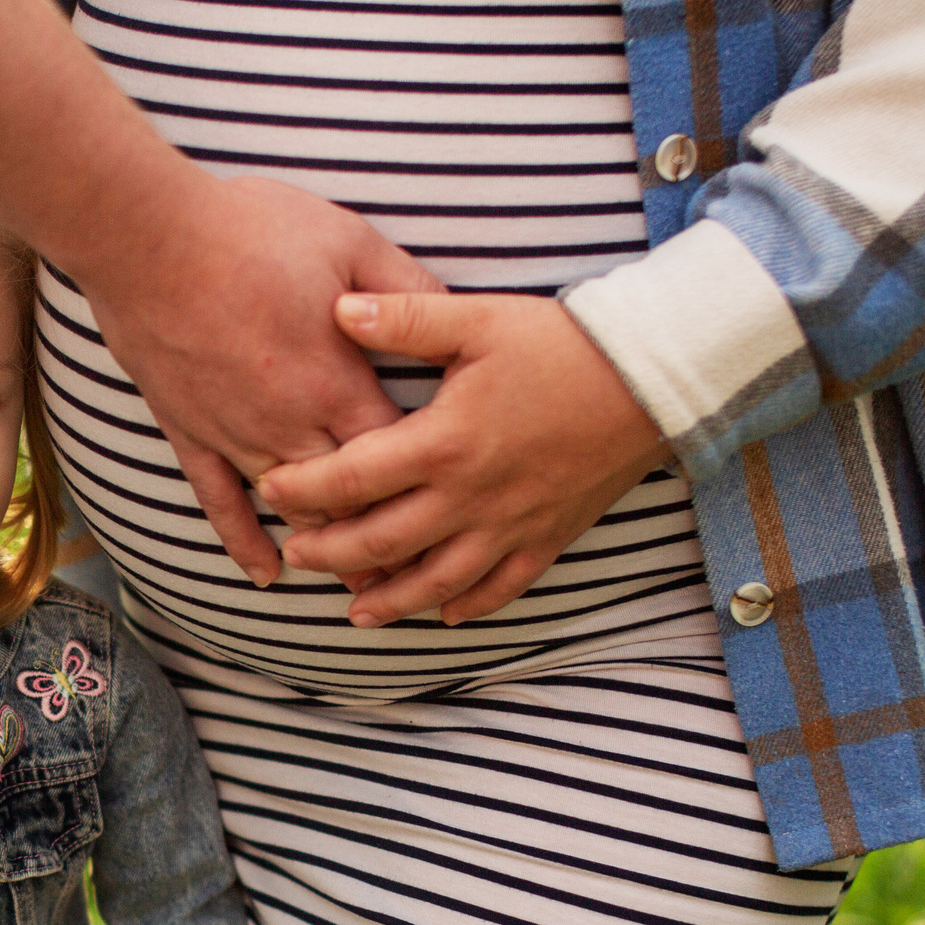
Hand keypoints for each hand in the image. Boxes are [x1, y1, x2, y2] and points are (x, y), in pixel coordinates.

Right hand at [75, 176, 440, 584]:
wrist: (148, 236)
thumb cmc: (249, 230)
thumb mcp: (349, 241)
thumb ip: (404, 287)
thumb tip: (454, 316)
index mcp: (336, 381)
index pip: (397, 454)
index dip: (428, 486)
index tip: (455, 512)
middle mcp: (290, 423)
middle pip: (350, 500)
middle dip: (386, 536)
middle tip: (420, 573)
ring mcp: (236, 433)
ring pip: (291, 509)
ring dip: (327, 548)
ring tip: (362, 586)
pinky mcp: (190, 431)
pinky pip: (218, 501)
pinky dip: (243, 541)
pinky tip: (265, 572)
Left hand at [259, 293, 670, 626]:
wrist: (655, 377)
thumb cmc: (564, 344)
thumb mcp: (479, 320)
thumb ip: (404, 319)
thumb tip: (338, 310)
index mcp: (443, 443)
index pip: (350, 479)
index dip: (302, 489)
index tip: (269, 488)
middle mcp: (470, 496)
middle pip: (379, 543)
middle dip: (329, 554)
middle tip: (296, 553)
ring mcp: (509, 525)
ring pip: (435, 582)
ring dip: (389, 600)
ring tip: (354, 611)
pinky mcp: (548, 538)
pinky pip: (501, 588)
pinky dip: (467, 606)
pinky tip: (441, 614)